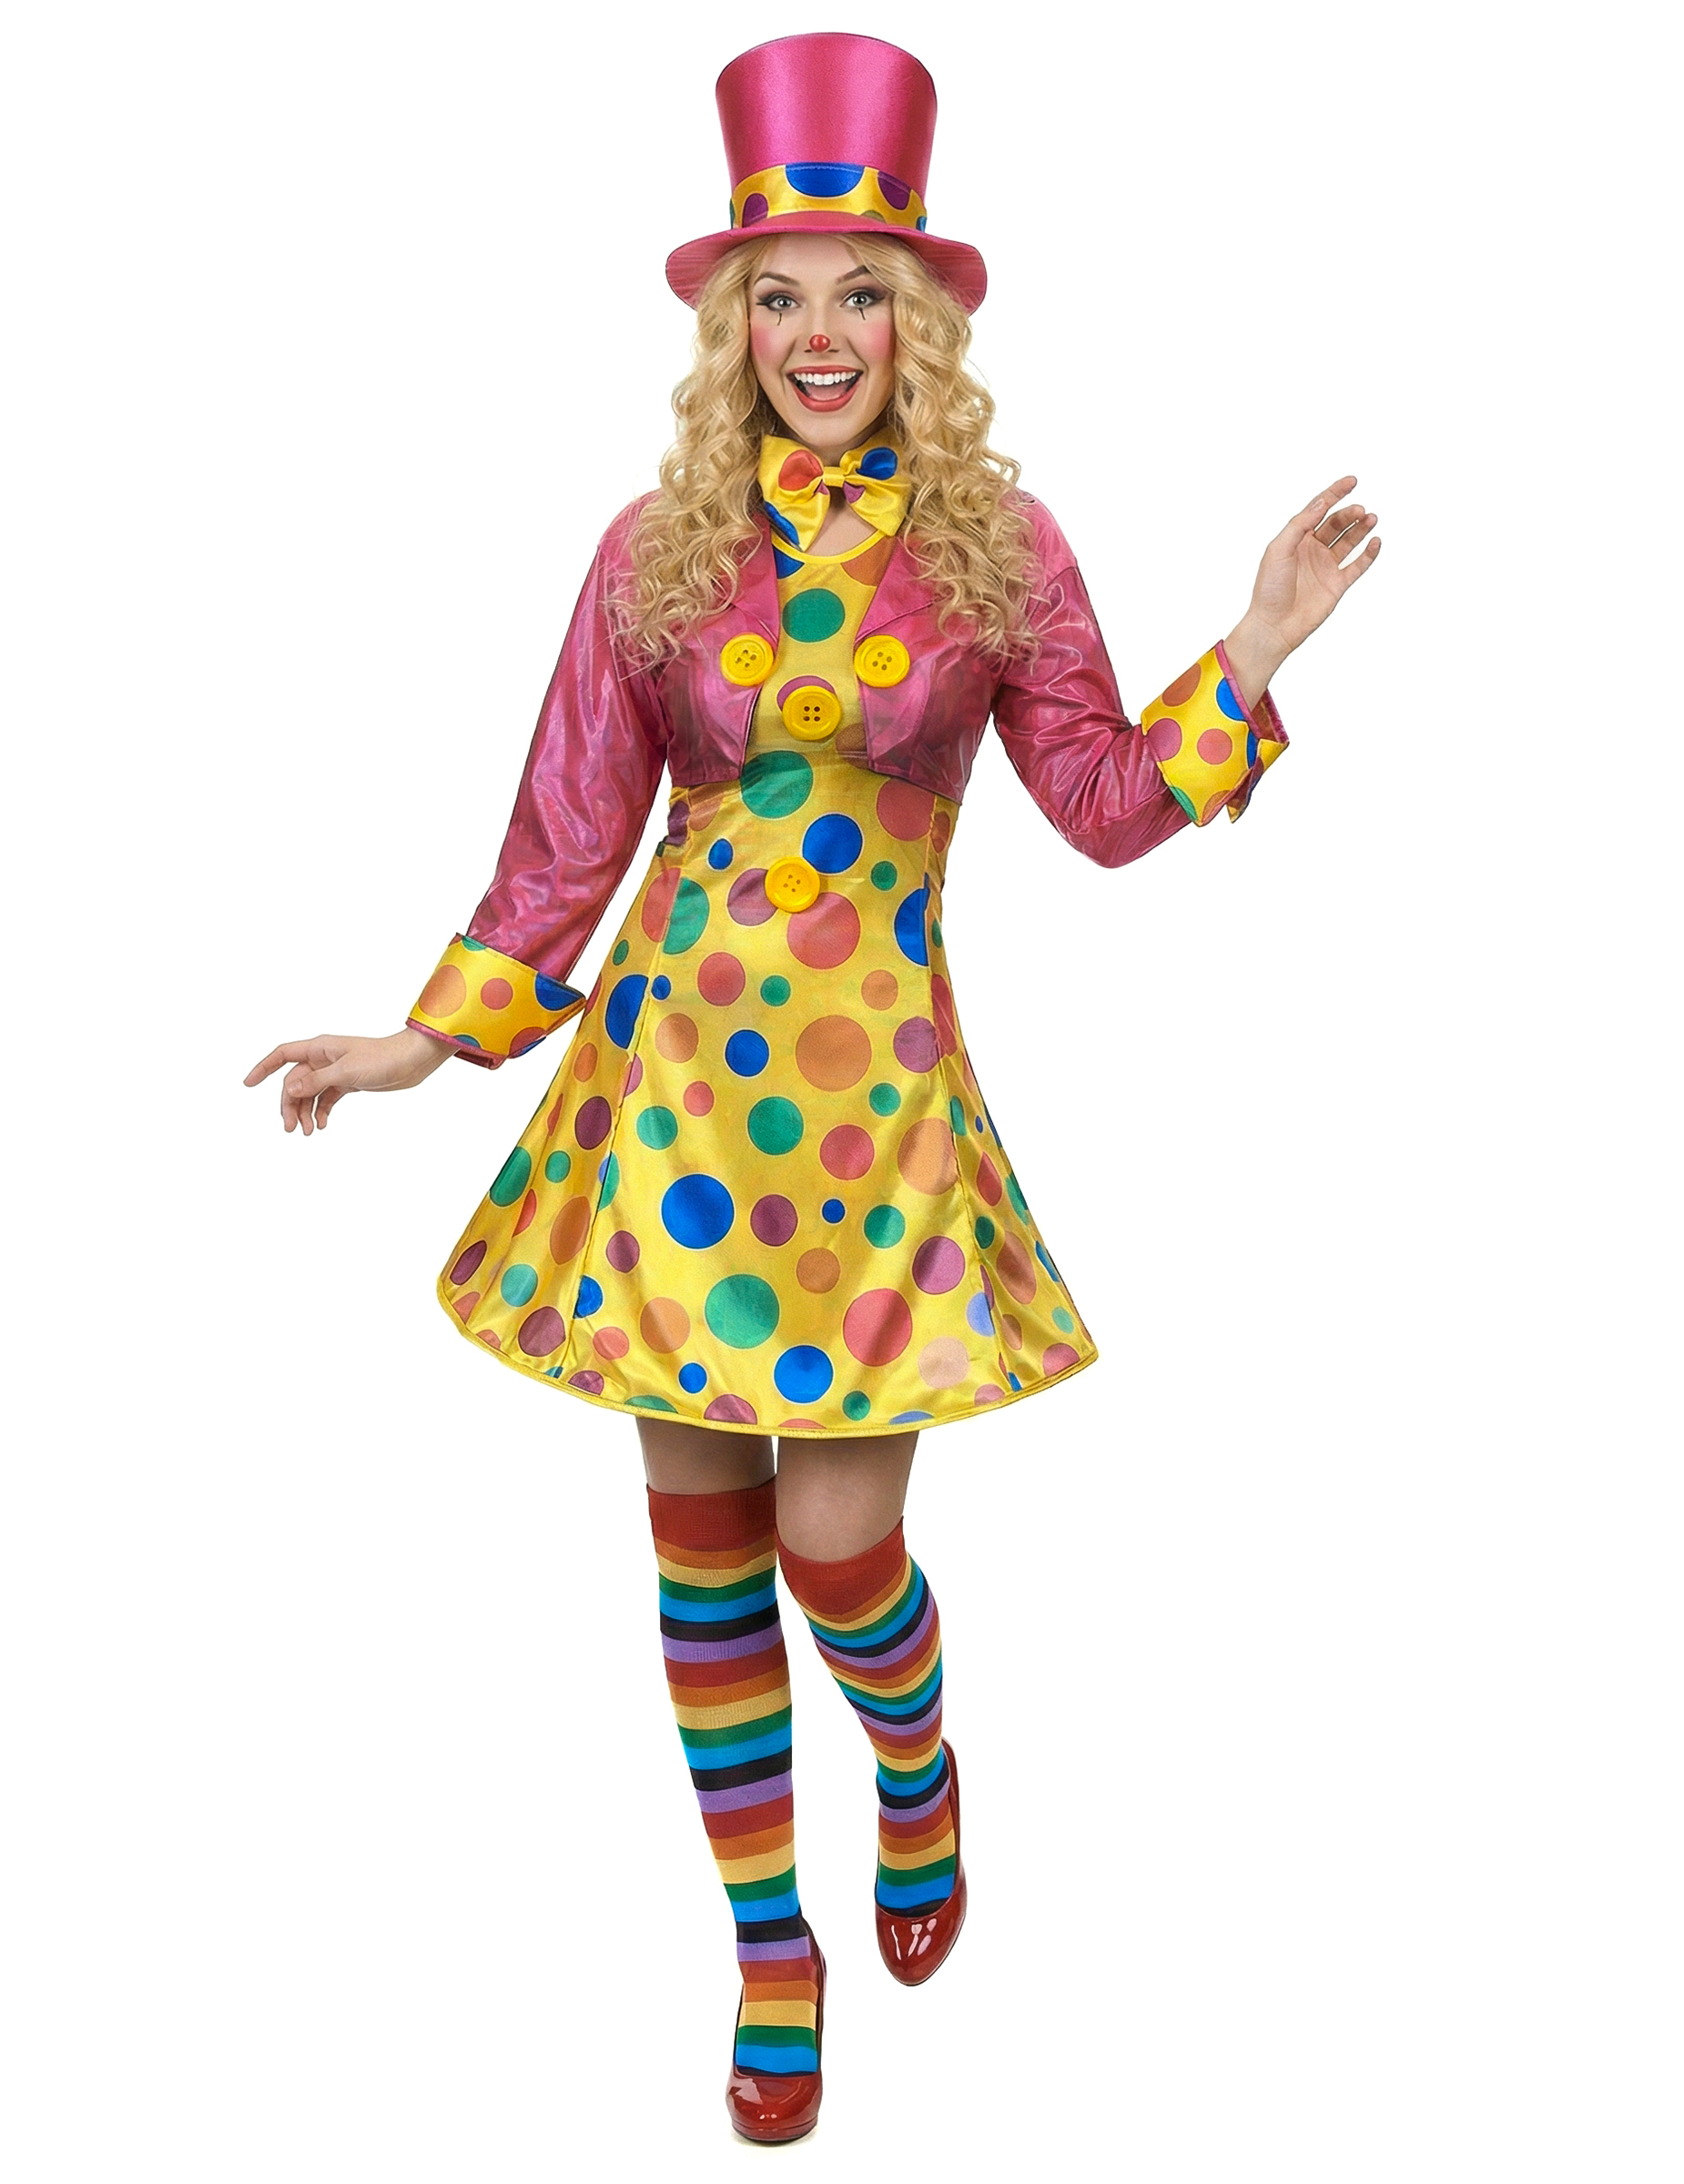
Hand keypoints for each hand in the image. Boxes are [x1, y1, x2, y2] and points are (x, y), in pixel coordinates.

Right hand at [243, 1026, 451, 1134]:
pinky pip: (326, 1098)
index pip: (282, 1055)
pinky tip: (322, 1125)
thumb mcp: (346, 1072)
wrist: (412, 1062)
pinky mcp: (347, 1083)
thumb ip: (316, 1081)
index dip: (263, 1068)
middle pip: (294, 1081)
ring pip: (309, 1093)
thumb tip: (288, 1088)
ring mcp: (335, 1071)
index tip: (247, 1084)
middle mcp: (324, 1058)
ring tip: (308, 1132)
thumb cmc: (383, 1059)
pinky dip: (321, 1112)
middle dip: (289, 1105)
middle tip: (291, 1129)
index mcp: (319, 1048)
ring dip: (305, 1112)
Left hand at [1222, 475, 1381, 704]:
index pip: (1318, 510)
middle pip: (1336, 523)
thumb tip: (1321, 504)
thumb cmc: (1269, 589)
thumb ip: (1299, 525)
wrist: (1273, 625)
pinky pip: (1358, 566)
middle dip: (1349, 513)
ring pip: (1349, 541)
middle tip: (1360, 510)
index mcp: (1296, 539)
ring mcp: (1326, 567)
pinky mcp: (1337, 585)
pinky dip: (1368, 554)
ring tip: (1371, 517)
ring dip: (1361, 528)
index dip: (1334, 493)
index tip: (1351, 481)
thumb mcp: (1279, 550)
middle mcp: (1312, 550)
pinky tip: (1375, 542)